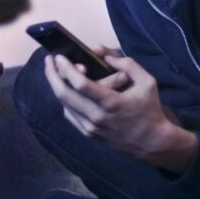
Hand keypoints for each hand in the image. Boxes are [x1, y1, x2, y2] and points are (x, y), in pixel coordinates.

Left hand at [43, 50, 197, 172]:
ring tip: (55, 72)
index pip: (80, 84)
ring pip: (64, 105)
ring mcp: (90, 128)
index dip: (66, 69)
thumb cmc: (150, 110)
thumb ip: (127, 65)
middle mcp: (96, 117)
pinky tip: (66, 90)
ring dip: (57, 87)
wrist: (151, 142)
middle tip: (48, 60)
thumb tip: (106, 56)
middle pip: (64, 95)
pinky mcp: (89, 134)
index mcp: (111, 102)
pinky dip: (65, 100)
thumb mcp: (147, 82)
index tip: (59, 57)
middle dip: (52, 75)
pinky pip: (70, 115)